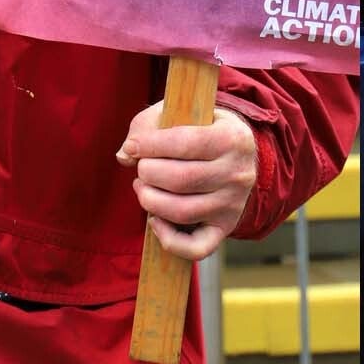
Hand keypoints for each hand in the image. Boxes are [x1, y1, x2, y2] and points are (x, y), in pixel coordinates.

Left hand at [117, 105, 258, 260]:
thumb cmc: (201, 130)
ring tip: (143, 188)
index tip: (133, 146)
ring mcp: (233, 204)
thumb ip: (148, 127)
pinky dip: (169, 240)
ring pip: (181, 211)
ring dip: (150, 201)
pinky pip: (196, 248)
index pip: (185, 142)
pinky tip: (154, 221)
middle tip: (142, 168)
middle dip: (148, 173)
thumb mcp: (182, 115)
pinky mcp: (225, 227)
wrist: (238, 153)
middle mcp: (238, 173)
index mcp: (233, 138)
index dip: (150, 145)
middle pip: (180, 179)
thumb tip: (125, 156)